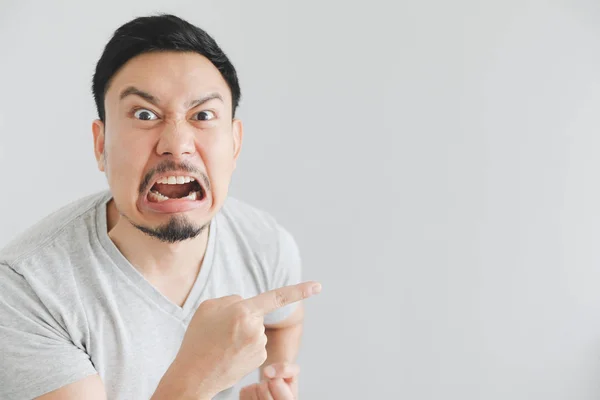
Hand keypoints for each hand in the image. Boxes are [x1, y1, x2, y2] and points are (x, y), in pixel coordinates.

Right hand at [174, 282, 320, 397]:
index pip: (277, 297)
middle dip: (242, 317)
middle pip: (256, 313)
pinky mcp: (260, 360)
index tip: (318, 286)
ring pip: (256, 329)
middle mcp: (255, 328)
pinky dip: (244, 347)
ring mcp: (259, 346)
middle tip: (219, 331)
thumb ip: (233, 300)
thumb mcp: (208, 307)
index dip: (300, 291)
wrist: (193, 375)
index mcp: (243, 311)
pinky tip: (229, 353)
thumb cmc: (198, 339)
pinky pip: (256, 344)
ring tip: (221, 343)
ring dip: (242, 333)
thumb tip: (249, 305)